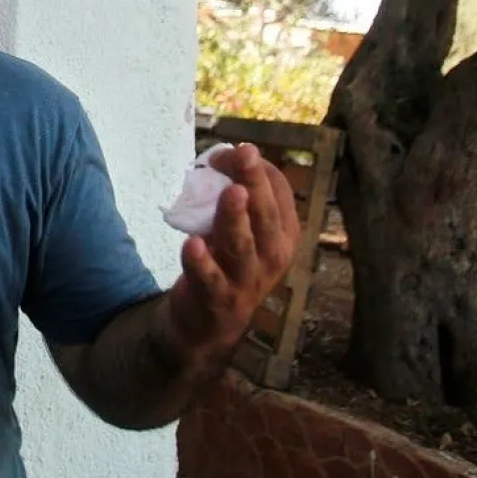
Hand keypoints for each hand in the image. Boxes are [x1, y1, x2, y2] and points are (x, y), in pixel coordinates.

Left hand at [162, 143, 299, 365]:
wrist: (210, 323)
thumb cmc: (227, 262)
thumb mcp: (241, 230)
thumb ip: (236, 197)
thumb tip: (224, 156)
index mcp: (283, 233)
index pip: (279, 192)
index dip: (256, 168)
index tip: (227, 153)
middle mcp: (273, 254)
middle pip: (266, 215)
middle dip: (255, 183)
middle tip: (245, 154)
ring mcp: (247, 278)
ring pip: (242, 245)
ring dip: (235, 218)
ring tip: (231, 193)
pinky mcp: (218, 298)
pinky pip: (210, 279)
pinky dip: (201, 262)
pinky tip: (193, 244)